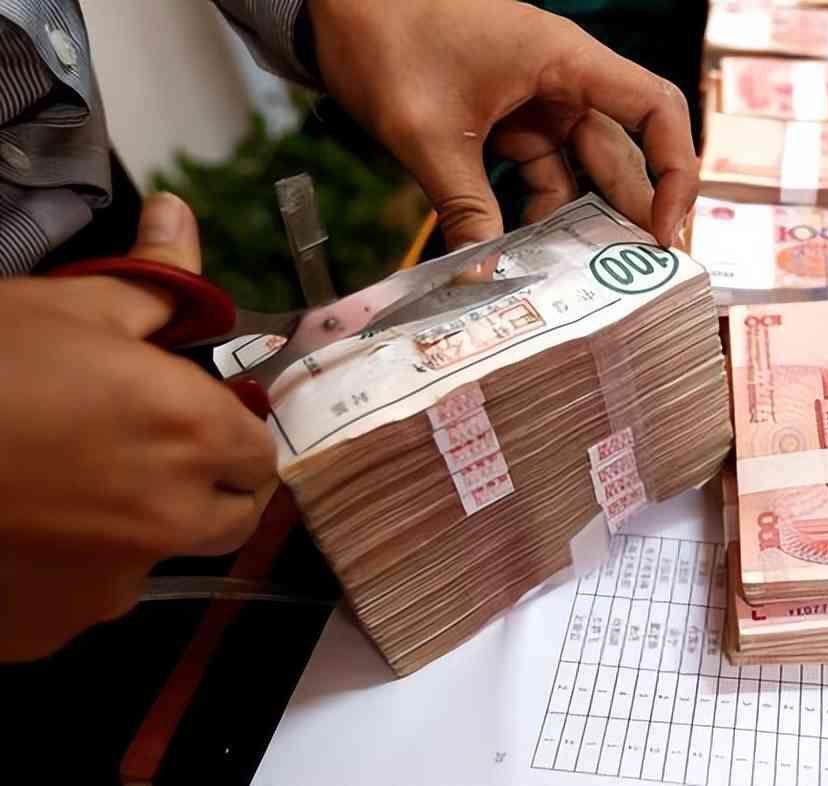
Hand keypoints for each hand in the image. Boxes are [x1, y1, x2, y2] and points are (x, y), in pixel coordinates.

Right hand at [0, 194, 276, 661]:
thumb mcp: (68, 306)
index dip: (234, 433)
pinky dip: (64, 572)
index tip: (196, 419)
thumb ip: (155, 279)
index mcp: (194, 438)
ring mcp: (109, 587)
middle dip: (207, 488)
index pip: (262, 454)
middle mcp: (172, 523)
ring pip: (154, 560)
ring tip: (63, 488)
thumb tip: (184, 214)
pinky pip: (80, 599)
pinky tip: (18, 531)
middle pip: (230, 518)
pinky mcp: (49, 629)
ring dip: (134, 532)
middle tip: (144, 454)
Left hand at [309, 0, 697, 250]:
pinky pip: (539, 173)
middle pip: (621, 153)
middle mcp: (564, 81)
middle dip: (629, 214)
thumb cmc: (387, 39)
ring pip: (578, 172)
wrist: (337, 6)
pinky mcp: (509, 122)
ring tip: (576, 278)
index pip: (654, 109)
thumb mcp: (426, 133)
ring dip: (576, 222)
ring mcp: (537, 102)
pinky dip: (534, 212)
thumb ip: (465, 207)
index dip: (675, 170)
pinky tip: (524, 252)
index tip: (664, 230)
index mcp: (564, 62)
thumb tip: (483, 275)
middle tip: (636, 279)